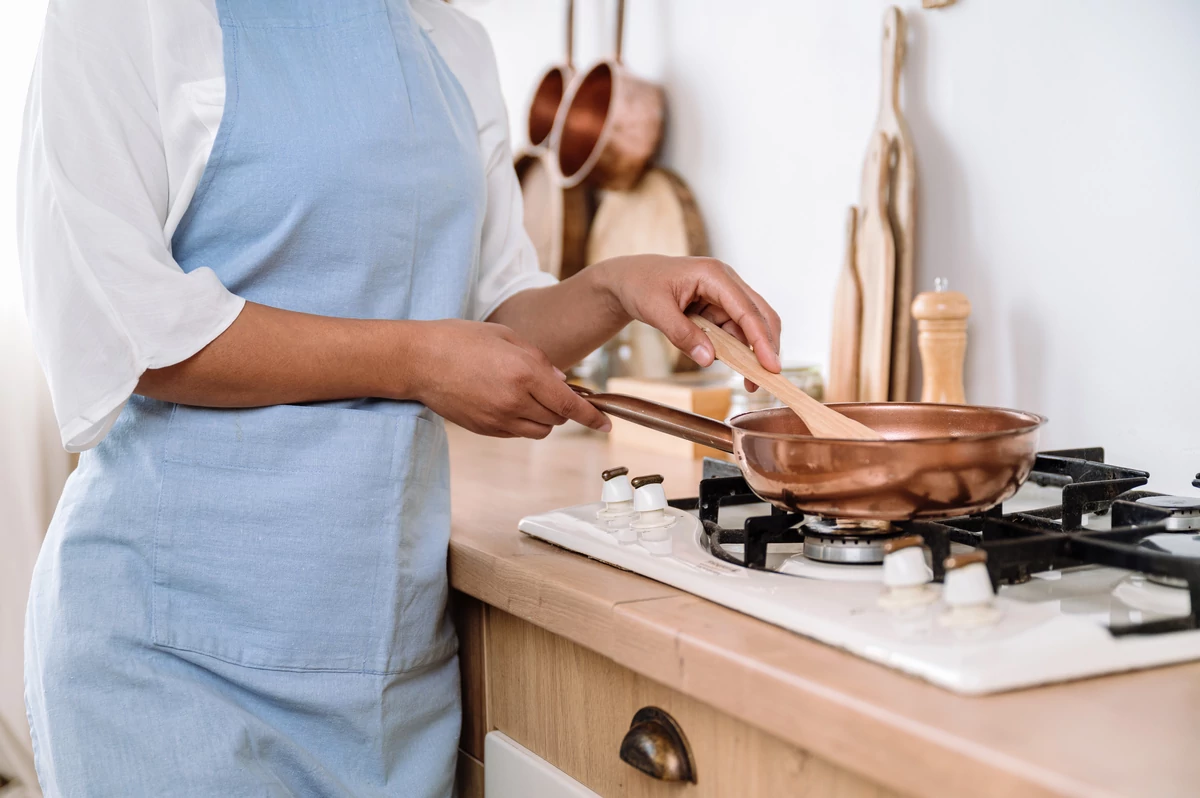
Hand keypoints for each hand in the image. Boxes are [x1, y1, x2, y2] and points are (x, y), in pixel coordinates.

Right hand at [410, 320, 610, 438]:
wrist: (419, 360)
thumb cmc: (460, 340)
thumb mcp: (507, 337)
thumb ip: (540, 360)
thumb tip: (561, 383)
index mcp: (525, 373)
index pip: (570, 404)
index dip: (592, 416)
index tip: (605, 424)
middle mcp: (515, 401)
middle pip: (557, 419)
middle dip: (563, 408)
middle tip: (552, 390)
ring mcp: (498, 419)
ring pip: (539, 431)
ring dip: (544, 418)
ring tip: (529, 396)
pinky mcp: (484, 429)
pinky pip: (517, 433)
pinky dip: (523, 422)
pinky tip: (509, 401)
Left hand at [596, 255, 781, 389]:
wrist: (629, 279)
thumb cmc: (640, 285)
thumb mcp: (656, 310)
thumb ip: (682, 335)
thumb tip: (709, 360)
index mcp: (713, 275)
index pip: (746, 309)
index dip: (761, 339)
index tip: (771, 365)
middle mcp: (726, 282)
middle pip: (760, 315)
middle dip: (766, 347)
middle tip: (767, 378)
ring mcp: (724, 296)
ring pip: (749, 327)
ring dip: (750, 354)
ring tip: (749, 382)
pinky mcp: (718, 309)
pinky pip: (733, 332)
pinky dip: (735, 351)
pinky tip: (731, 365)